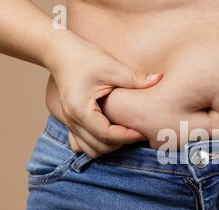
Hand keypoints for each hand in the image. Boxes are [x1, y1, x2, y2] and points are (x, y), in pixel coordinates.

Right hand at [44, 30, 162, 157]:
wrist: (59, 51)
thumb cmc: (85, 56)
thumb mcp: (112, 66)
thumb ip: (135, 78)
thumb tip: (159, 79)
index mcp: (81, 110)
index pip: (107, 135)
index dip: (128, 136)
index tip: (144, 131)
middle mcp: (73, 120)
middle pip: (99, 147)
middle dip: (121, 143)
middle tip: (139, 132)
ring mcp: (69, 123)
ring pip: (91, 149)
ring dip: (110, 146)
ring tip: (126, 133)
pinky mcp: (71, 121)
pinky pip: (82, 144)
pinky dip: (97, 143)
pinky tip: (111, 133)